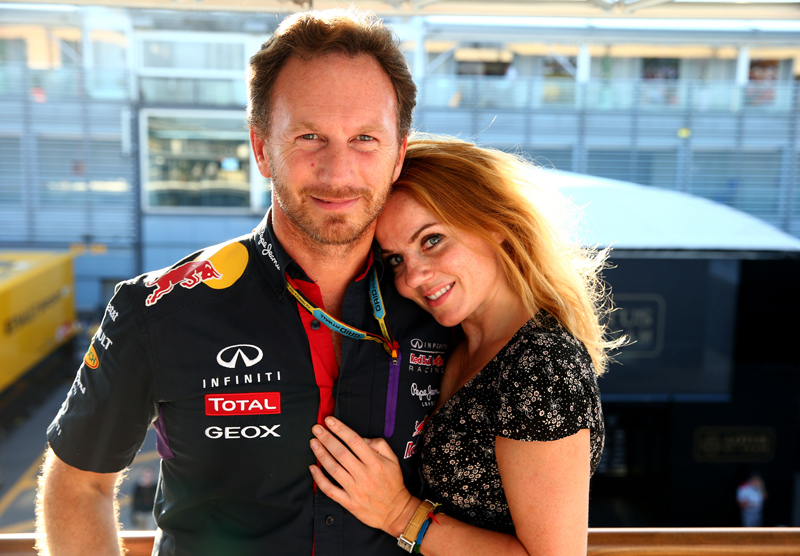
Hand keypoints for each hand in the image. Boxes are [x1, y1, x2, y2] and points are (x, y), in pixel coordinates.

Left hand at [309, 416, 416, 534]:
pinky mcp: (348, 501)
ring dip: (321, 454)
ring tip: (313, 442)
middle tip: (316, 428)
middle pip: (341, 453)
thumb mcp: (394, 460)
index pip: (354, 441)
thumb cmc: (393, 484)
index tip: (330, 421)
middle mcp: (363, 475)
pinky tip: (313, 468)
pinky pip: (330, 489)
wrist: (395, 511)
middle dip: (326, 438)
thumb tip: (363, 439)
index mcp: (375, 463)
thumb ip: (380, 445)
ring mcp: (354, 489)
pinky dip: (319, 479)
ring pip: (333, 468)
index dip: (340, 429)